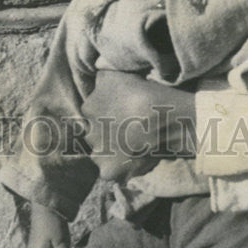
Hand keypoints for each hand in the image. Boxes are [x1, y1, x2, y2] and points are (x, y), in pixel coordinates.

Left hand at [81, 71, 196, 180]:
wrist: (159, 116)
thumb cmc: (141, 90)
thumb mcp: (115, 74)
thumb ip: (102, 79)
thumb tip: (98, 80)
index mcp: (89, 107)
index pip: (94, 112)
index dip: (109, 114)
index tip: (124, 115)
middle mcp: (88, 131)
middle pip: (96, 135)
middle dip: (108, 134)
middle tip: (128, 131)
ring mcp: (97, 154)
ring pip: (102, 155)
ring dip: (113, 152)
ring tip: (133, 148)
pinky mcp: (109, 172)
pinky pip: (113, 173)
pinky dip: (123, 170)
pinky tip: (136, 161)